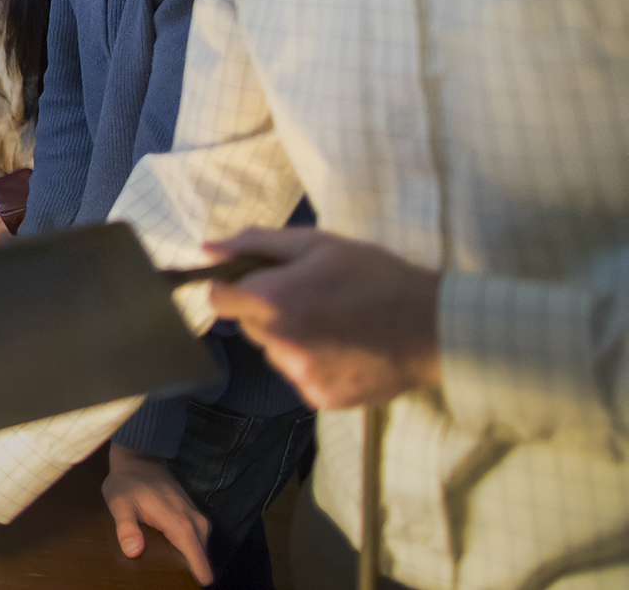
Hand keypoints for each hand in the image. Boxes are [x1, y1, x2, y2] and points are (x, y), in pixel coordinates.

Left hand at [103, 443, 211, 584]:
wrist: (139, 459)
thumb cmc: (127, 483)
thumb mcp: (119, 504)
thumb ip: (126, 527)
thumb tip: (134, 551)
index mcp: (182, 526)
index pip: (201, 565)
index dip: (192, 580)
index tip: (179, 587)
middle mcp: (197, 525)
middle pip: (200, 563)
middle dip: (185, 572)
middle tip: (163, 577)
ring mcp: (198, 521)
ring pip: (199, 553)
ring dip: (184, 561)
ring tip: (162, 566)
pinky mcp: (195, 518)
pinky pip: (196, 543)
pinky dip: (184, 550)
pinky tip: (166, 553)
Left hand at [204, 227, 440, 408]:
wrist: (435, 327)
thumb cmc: (375, 276)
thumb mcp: (318, 243)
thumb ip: (257, 243)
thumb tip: (208, 249)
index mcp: (273, 300)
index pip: (217, 299)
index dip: (232, 287)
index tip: (257, 282)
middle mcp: (279, 342)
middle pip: (248, 326)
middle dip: (267, 311)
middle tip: (310, 297)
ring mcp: (300, 375)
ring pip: (274, 353)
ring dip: (290, 339)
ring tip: (334, 324)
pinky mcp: (321, 399)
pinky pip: (300, 377)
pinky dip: (314, 364)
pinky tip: (346, 349)